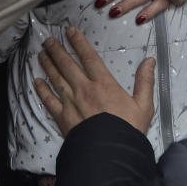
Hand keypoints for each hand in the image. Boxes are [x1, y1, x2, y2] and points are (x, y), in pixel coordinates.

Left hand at [33, 27, 155, 135]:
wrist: (110, 154)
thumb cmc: (128, 130)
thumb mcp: (144, 105)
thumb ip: (145, 81)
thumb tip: (150, 60)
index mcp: (104, 83)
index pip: (88, 57)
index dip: (78, 41)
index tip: (70, 31)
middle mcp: (84, 89)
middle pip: (67, 64)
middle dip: (57, 50)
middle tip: (48, 39)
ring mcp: (70, 102)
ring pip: (55, 78)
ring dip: (48, 64)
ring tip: (41, 53)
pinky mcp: (62, 117)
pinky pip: (48, 100)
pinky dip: (41, 89)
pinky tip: (37, 81)